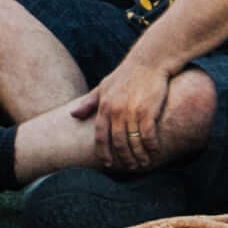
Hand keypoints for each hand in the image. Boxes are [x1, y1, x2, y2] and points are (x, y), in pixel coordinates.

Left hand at [90, 51, 180, 173]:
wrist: (149, 61)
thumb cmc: (126, 74)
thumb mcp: (103, 86)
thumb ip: (89, 102)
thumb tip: (72, 115)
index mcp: (104, 106)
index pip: (100, 136)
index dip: (103, 152)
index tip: (107, 163)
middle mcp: (116, 111)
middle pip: (117, 143)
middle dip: (123, 158)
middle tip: (130, 166)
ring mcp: (131, 112)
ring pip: (133, 142)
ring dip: (138, 156)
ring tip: (143, 162)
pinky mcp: (148, 111)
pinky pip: (148, 136)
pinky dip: (151, 146)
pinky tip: (155, 151)